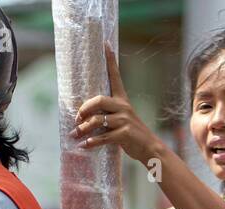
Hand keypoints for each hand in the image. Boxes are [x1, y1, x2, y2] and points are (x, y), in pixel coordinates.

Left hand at [73, 46, 160, 162]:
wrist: (149, 148)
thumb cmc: (131, 134)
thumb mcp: (121, 119)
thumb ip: (107, 115)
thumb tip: (84, 117)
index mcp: (122, 100)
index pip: (115, 76)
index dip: (110, 60)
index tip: (105, 44)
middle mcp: (123, 106)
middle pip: (99, 100)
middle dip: (84, 109)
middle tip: (77, 118)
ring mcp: (124, 120)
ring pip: (98, 120)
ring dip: (83, 129)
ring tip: (75, 135)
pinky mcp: (124, 134)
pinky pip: (103, 137)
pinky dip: (91, 142)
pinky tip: (84, 145)